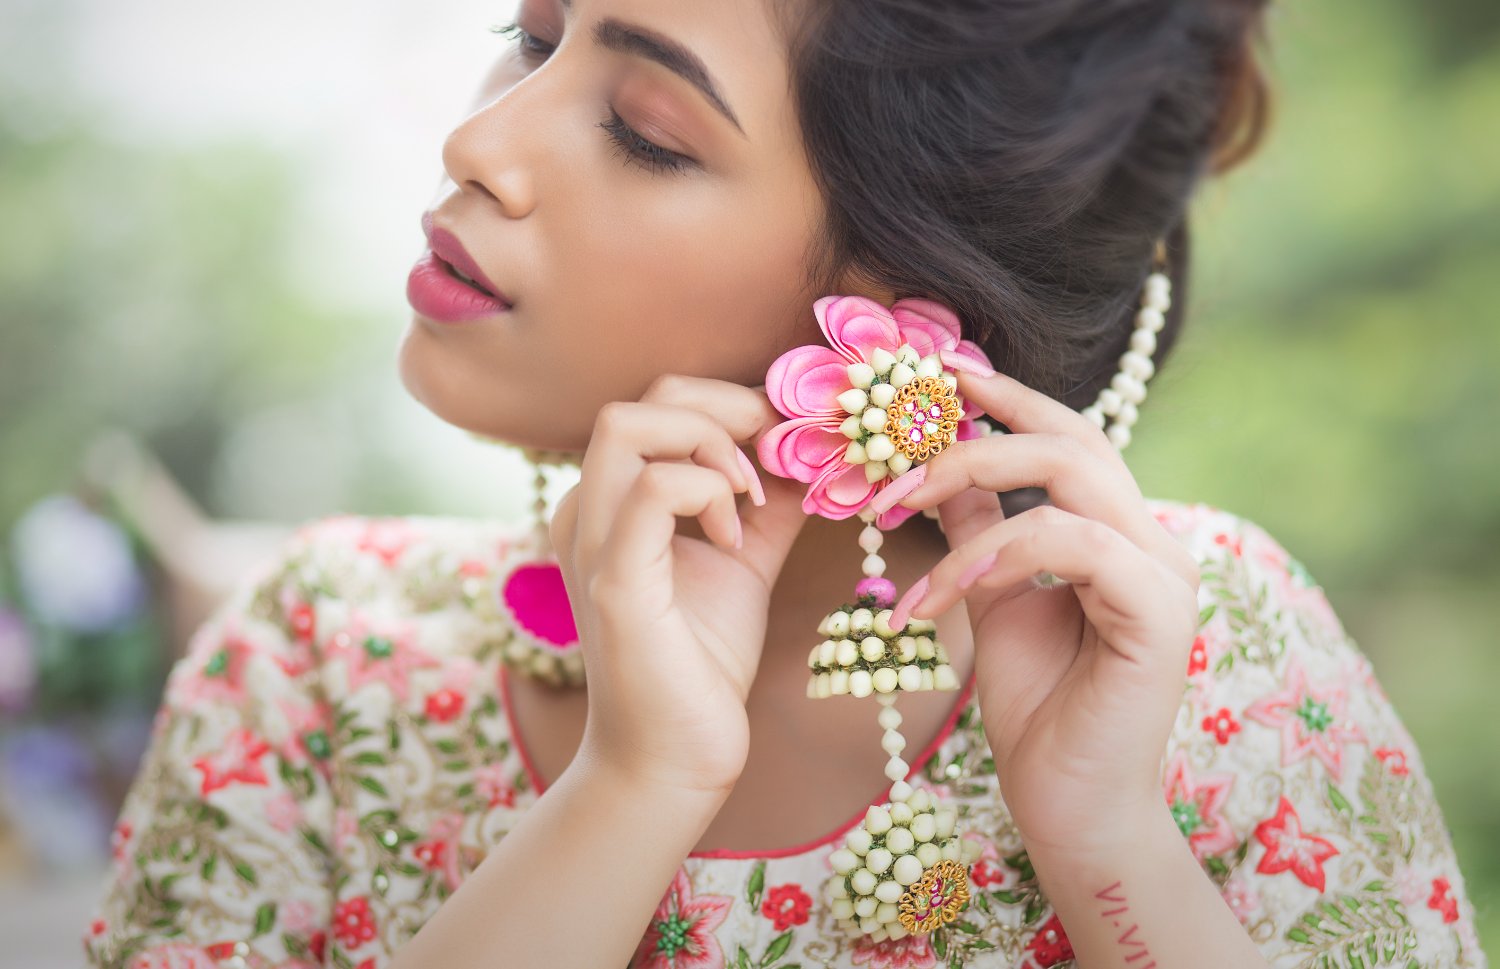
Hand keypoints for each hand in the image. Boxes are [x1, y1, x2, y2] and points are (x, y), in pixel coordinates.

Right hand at [548, 374, 811, 797]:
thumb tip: (811, 449)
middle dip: (725, 408)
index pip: (659, 405)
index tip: (786, 443)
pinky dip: (707, 493)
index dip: (731, 405)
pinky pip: (652, 491)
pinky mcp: (614, 580)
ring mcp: (592, 542)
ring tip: (749, 496)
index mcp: (611, 502)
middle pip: (642, 399)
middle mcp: (587, 511)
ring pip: (627, 425)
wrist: (674, 758)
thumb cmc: (701, 664)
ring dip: (710, 443)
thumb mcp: (745, 562)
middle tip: (775, 456)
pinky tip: (736, 539)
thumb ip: (767, 505)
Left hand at [879, 351, 1200, 854]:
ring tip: (896, 521)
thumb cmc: (1036, 708)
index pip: (1070, 436)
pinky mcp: (1158, 614)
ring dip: (968, 488)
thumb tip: (938, 470)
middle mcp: (1152, 542)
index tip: (942, 372)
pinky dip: (994, 554)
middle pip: (1073, 437)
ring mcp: (1165, 574)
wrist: (1069, 806)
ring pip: (1071, 476)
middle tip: (896, 456)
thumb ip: (976, 532)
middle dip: (976, 433)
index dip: (1009, 397)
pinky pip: (1068, 543)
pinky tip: (944, 593)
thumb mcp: (990, 599)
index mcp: (1117, 534)